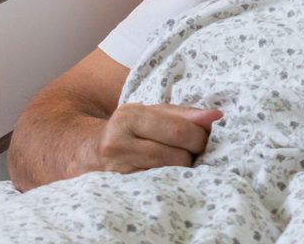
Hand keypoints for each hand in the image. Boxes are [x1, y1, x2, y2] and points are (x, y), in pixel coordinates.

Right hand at [78, 103, 222, 175]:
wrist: (87, 153)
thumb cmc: (130, 129)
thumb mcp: (153, 113)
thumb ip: (185, 114)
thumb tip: (216, 116)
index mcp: (130, 116)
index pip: (178, 130)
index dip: (200, 136)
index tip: (208, 137)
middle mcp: (117, 141)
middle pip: (176, 155)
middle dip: (194, 154)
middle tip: (198, 151)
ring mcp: (116, 169)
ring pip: (169, 173)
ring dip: (183, 168)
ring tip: (182, 160)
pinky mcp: (118, 189)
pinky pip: (156, 186)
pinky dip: (170, 180)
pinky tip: (169, 174)